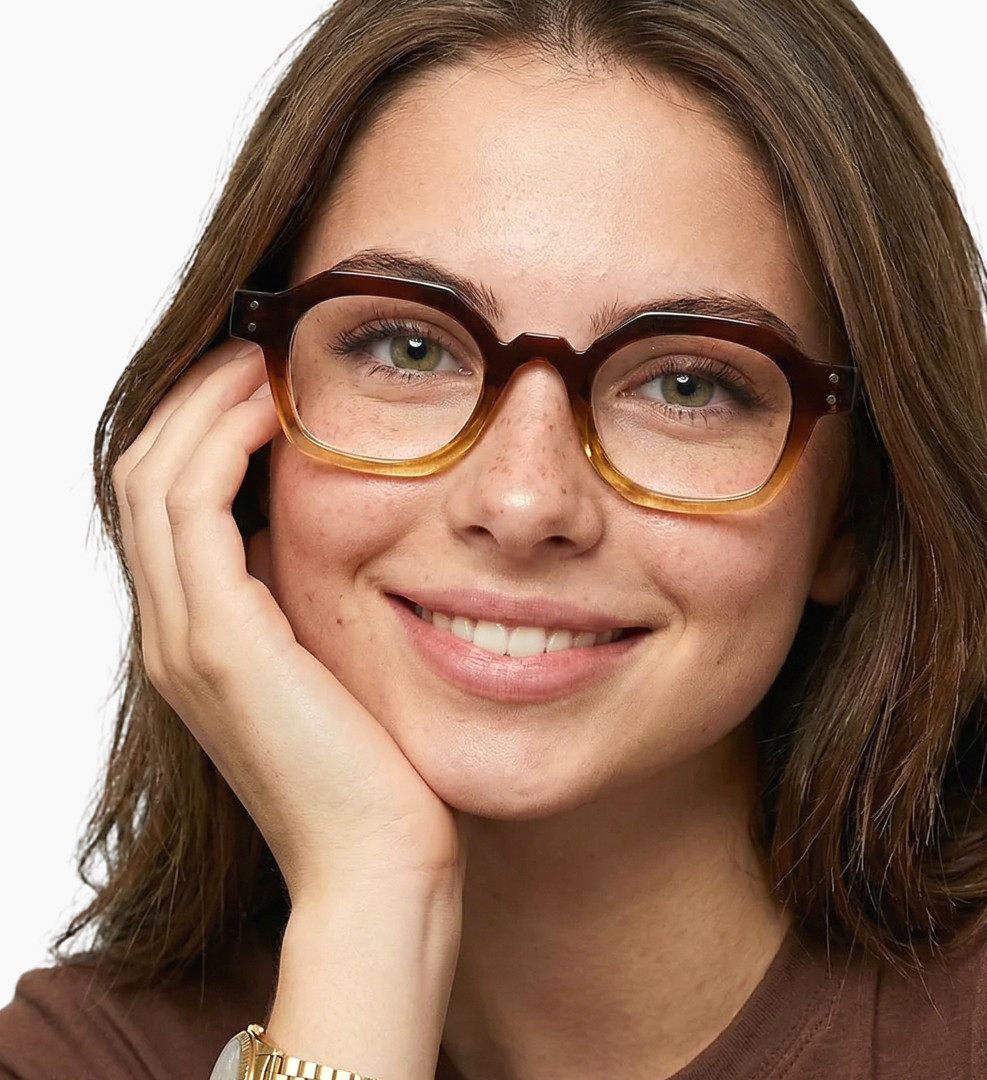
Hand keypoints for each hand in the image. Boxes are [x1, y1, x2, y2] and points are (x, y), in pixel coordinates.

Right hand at [112, 342, 463, 903]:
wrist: (377, 859)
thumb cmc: (375, 766)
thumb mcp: (330, 665)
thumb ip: (303, 604)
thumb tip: (313, 534)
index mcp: (197, 637)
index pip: (165, 504)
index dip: (199, 430)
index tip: (257, 380)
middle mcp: (173, 634)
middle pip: (142, 476)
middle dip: (194, 402)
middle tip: (252, 351)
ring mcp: (185, 640)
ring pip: (154, 479)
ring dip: (204, 407)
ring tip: (260, 362)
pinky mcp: (221, 644)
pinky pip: (195, 508)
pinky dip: (224, 445)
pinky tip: (278, 413)